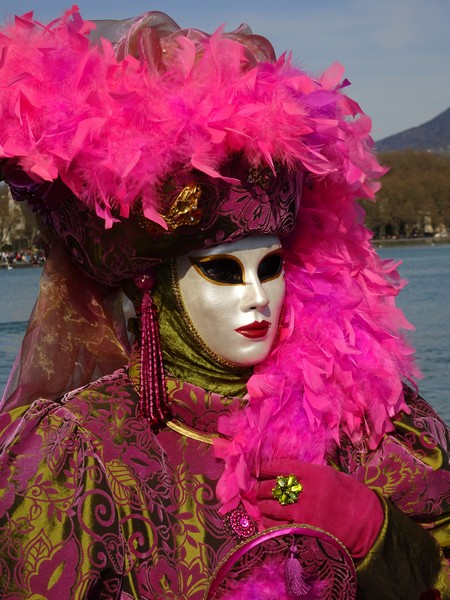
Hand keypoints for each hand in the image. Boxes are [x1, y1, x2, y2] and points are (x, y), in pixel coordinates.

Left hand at [255, 460, 383, 558]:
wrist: (367, 523)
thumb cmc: (349, 495)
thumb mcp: (329, 474)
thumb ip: (306, 473)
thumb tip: (282, 472)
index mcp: (312, 473)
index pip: (277, 466)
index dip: (265, 469)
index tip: (261, 471)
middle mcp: (305, 492)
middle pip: (270, 488)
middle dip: (261, 488)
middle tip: (258, 489)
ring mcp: (302, 514)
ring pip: (269, 507)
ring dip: (263, 506)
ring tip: (263, 504)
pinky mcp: (302, 533)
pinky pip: (275, 528)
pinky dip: (268, 524)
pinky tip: (268, 521)